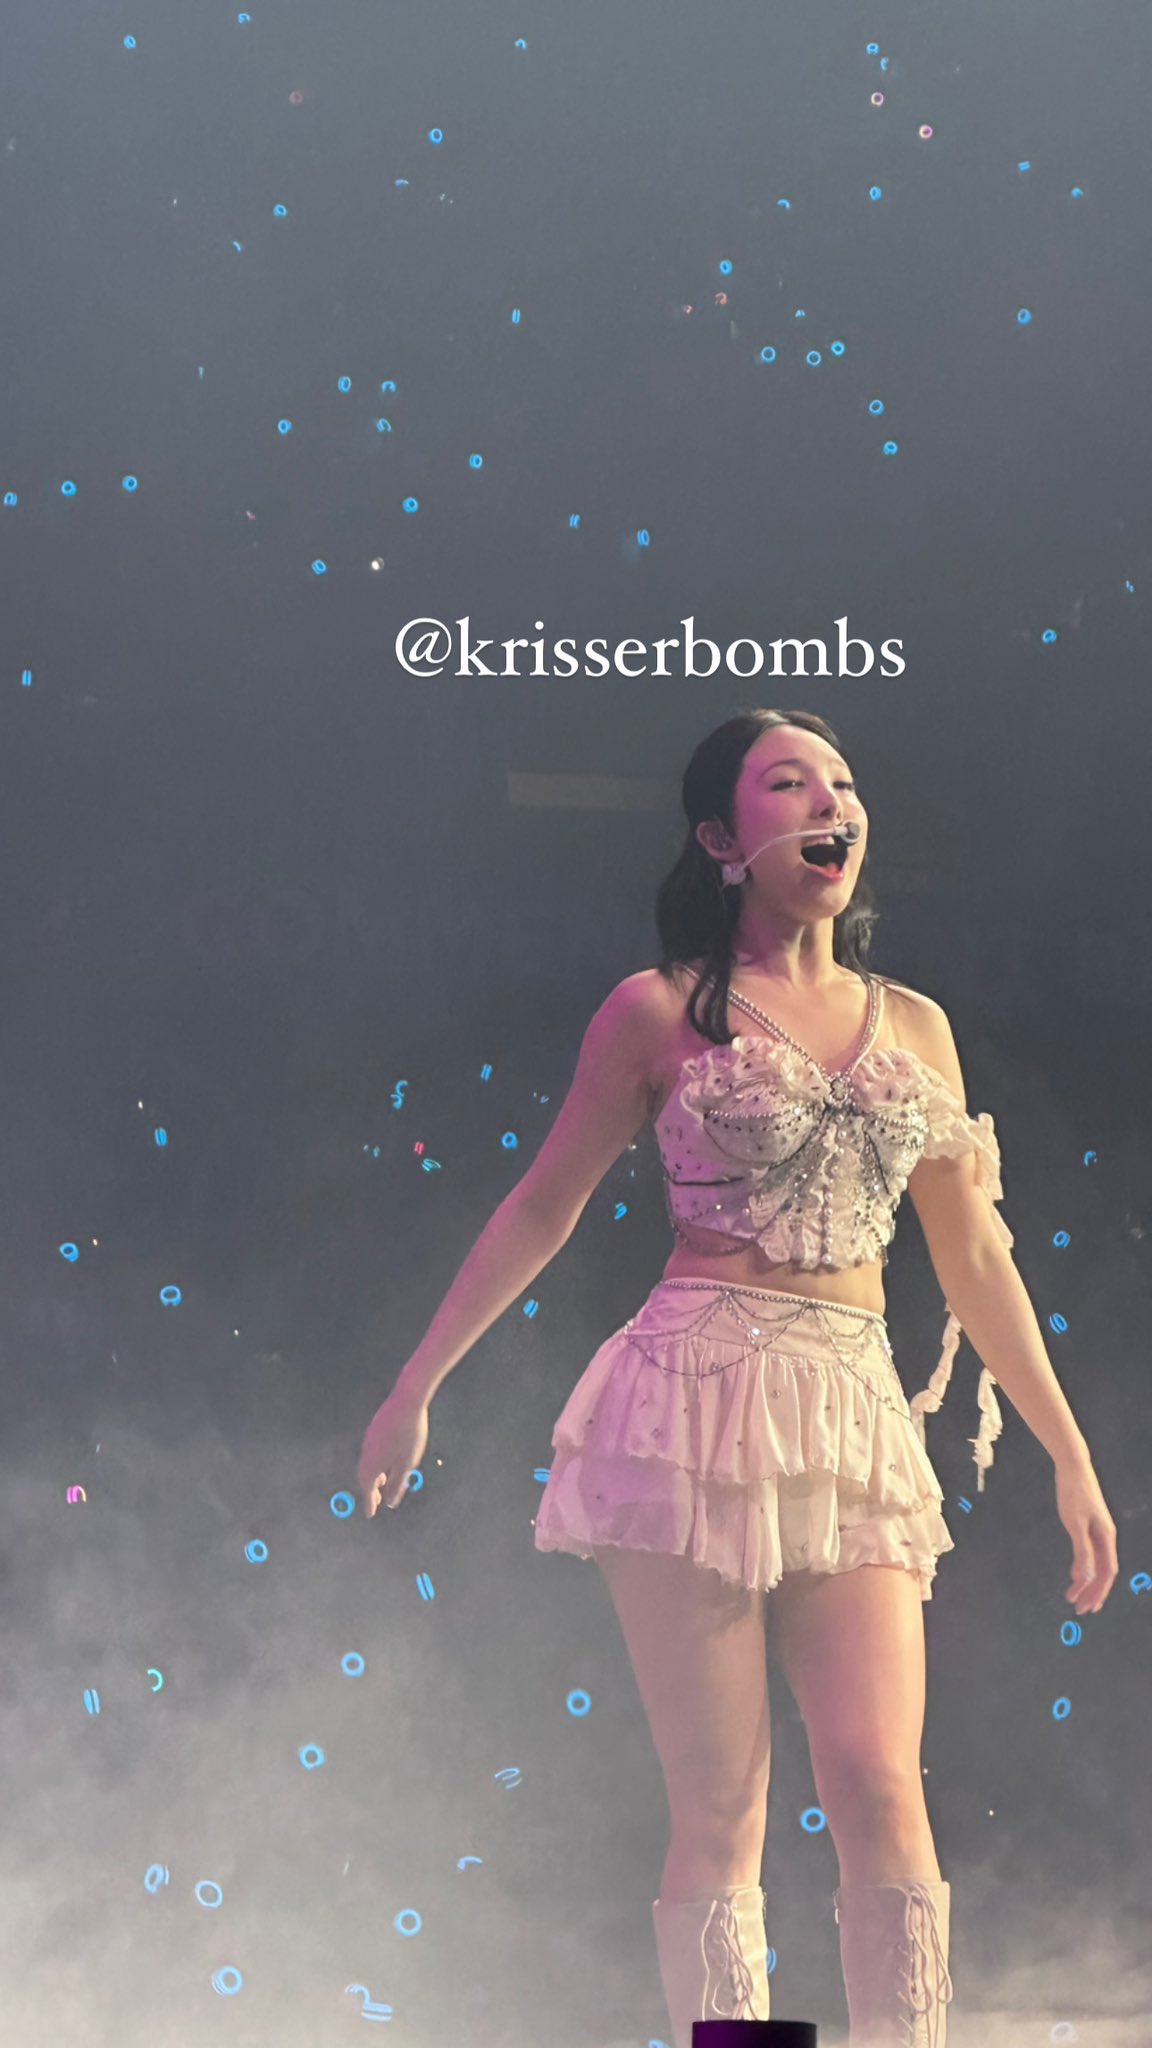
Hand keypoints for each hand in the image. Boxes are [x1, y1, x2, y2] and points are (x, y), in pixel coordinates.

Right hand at [358, 1387, 429, 1517]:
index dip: (370, 1503)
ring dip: (374, 1476)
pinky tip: (386, 1461)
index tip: (370, 1514)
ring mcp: (368, 1440)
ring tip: (383, 1484)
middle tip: (376, 1502)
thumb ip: (397, 1484)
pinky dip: (377, 1463)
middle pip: (365, 1477)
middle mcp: (366, 1454)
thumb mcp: (407, 1464)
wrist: (407, 1401)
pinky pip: (372, 1453)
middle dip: (371, 1490)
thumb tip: (390, 1502)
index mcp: (372, 1465)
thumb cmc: (410, 1435)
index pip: (368, 1489)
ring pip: (368, 1464)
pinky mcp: (374, 1430)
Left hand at [1055, 1459, 1117, 1614]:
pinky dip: (1082, 1566)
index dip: (1098, 1591)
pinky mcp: (1089, 1526)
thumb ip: (1082, 1551)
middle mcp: (1105, 1537)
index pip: (1106, 1573)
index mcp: (1106, 1537)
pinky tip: (1074, 1574)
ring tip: (1073, 1596)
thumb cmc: (1073, 1493)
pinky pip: (1089, 1553)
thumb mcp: (1075, 1523)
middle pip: (1102, 1572)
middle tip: (1079, 1609)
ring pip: (1095, 1564)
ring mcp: (1098, 1531)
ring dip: (1085, 1581)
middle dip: (1092, 1592)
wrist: (1072, 1466)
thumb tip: (1085, 1577)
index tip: (1087, 1607)